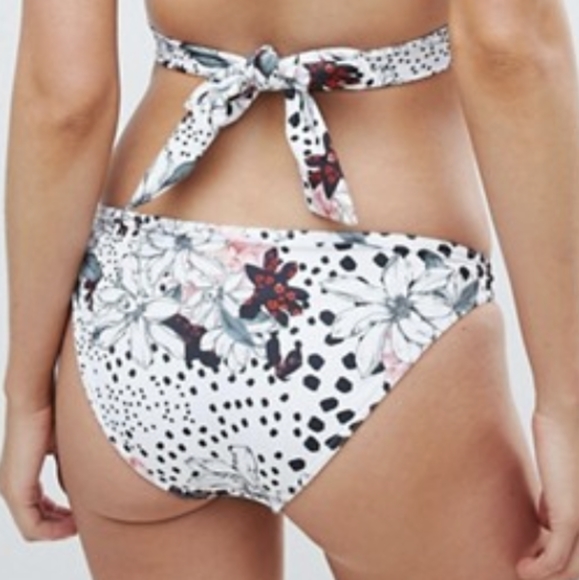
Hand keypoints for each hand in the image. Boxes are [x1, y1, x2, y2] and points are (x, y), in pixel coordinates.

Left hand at [0, 401, 76, 540]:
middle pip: (35, 522)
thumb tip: (77, 492)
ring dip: (57, 530)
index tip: (82, 515)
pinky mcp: (16, 489)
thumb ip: (69, 471)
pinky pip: (31, 525)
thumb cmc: (52, 413)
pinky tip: (71, 524)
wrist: (34, 398)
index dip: (62, 515)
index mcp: (22, 474)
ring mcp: (12, 488)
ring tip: (78, 526)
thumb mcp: (66, 448)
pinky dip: (52, 530)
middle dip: (60, 527)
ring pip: (33, 526)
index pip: (39, 507)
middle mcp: (12, 485)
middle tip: (81, 525)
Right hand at [517, 405, 578, 579]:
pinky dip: (539, 569)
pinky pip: (556, 557)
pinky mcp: (572, 518)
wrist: (567, 416)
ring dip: (546, 574)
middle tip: (528, 568)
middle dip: (556, 572)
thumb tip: (543, 520)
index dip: (564, 563)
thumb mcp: (559, 478)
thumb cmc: (562, 438)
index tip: (537, 559)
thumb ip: (554, 501)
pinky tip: (523, 568)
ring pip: (572, 568)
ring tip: (523, 570)